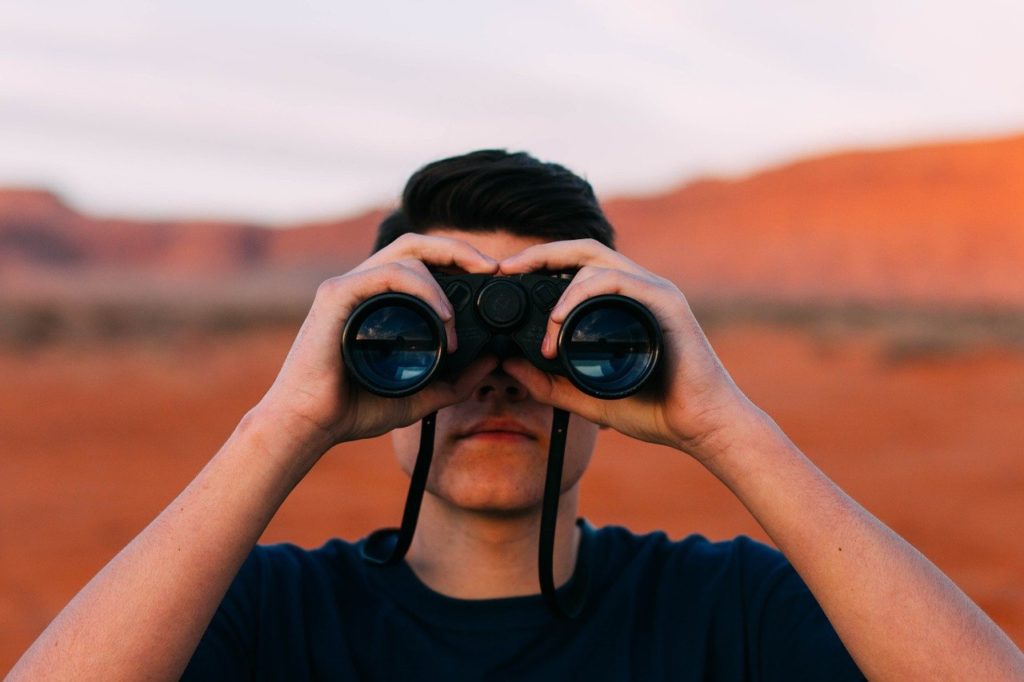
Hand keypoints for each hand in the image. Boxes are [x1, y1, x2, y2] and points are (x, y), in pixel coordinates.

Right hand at [255, 233, 500, 456]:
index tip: (491, 276)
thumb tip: (492, 361)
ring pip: (405, 255)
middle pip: (415, 244)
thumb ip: (455, 382)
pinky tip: (440, 315)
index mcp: (379, 300)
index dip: (457, 259)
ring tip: (454, 322)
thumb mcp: (419, 395)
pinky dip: (421, 288)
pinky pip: (386, 274)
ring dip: (441, 283)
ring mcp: (347, 286)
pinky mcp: (336, 295)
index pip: (421, 261)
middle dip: (458, 249)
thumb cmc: (353, 408)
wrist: (310, 425)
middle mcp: (363, 285)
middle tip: (492, 267)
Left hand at [498, 239, 762, 461]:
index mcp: (622, 302)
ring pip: (596, 262)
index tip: (505, 276)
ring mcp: (654, 291)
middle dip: (540, 253)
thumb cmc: (656, 410)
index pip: (577, 266)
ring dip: (560, 288)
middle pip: (583, 250)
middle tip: (506, 268)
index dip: (540, 263)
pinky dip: (583, 294)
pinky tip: (562, 320)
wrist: (702, 426)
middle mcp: (639, 288)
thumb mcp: (587, 398)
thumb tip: (509, 366)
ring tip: (545, 327)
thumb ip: (549, 384)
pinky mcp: (665, 302)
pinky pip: (617, 281)